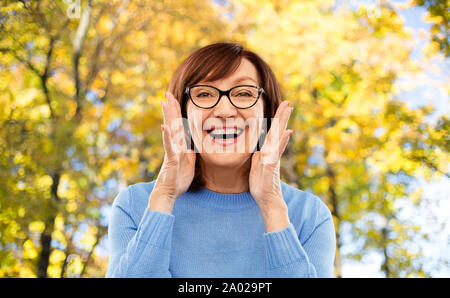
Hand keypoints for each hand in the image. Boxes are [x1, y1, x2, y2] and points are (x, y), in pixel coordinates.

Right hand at [148, 92, 195, 212]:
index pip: (178, 124)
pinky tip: (164, 127)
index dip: (177, 111)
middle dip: (170, 108)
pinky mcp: (171, 159)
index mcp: (179, 145)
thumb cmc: (178, 179)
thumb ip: (190, 152)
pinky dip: (167, 136)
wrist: (170, 193)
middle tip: (166, 93)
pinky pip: (169, 146)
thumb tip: (193, 145)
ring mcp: (171, 151)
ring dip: (167, 116)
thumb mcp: (189, 162)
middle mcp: (174, 145)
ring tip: (164, 103)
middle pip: (172, 123)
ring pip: (169, 130)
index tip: (175, 98)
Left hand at [249, 100, 292, 230]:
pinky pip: (277, 150)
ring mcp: (273, 158)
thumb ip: (259, 156)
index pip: (272, 132)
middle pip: (278, 131)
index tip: (281, 107)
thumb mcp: (257, 167)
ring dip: (283, 122)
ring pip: (279, 137)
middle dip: (283, 116)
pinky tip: (287, 132)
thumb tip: (260, 148)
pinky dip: (282, 141)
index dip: (276, 120)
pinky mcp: (272, 165)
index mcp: (267, 151)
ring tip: (289, 109)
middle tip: (289, 102)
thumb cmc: (261, 184)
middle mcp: (272, 152)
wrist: (268, 200)